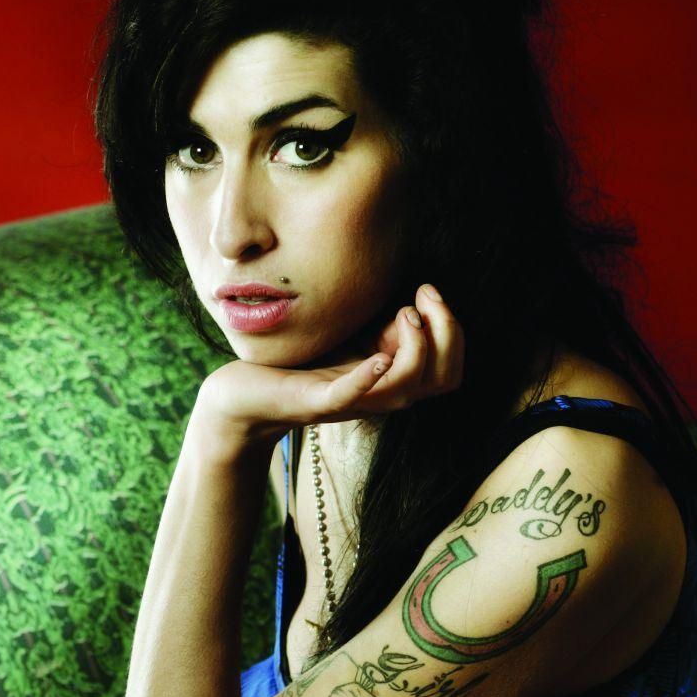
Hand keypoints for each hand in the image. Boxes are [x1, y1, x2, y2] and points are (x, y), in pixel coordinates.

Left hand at [192, 283, 463, 459]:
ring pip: (408, 388)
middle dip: (446, 333)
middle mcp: (380, 395)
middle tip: (422, 298)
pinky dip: (369, 377)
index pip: (449, 371)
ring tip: (402, 315)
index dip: (452, 331)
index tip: (428, 292)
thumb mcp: (351, 338)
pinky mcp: (316, 403)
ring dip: (415, 347)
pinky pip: (350, 395)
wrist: (244, 395)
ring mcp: (351, 402)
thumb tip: (410, 301)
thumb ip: (382, 327)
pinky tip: (379, 357)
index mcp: (392, 381)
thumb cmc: (299, 362)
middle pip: (442, 380)